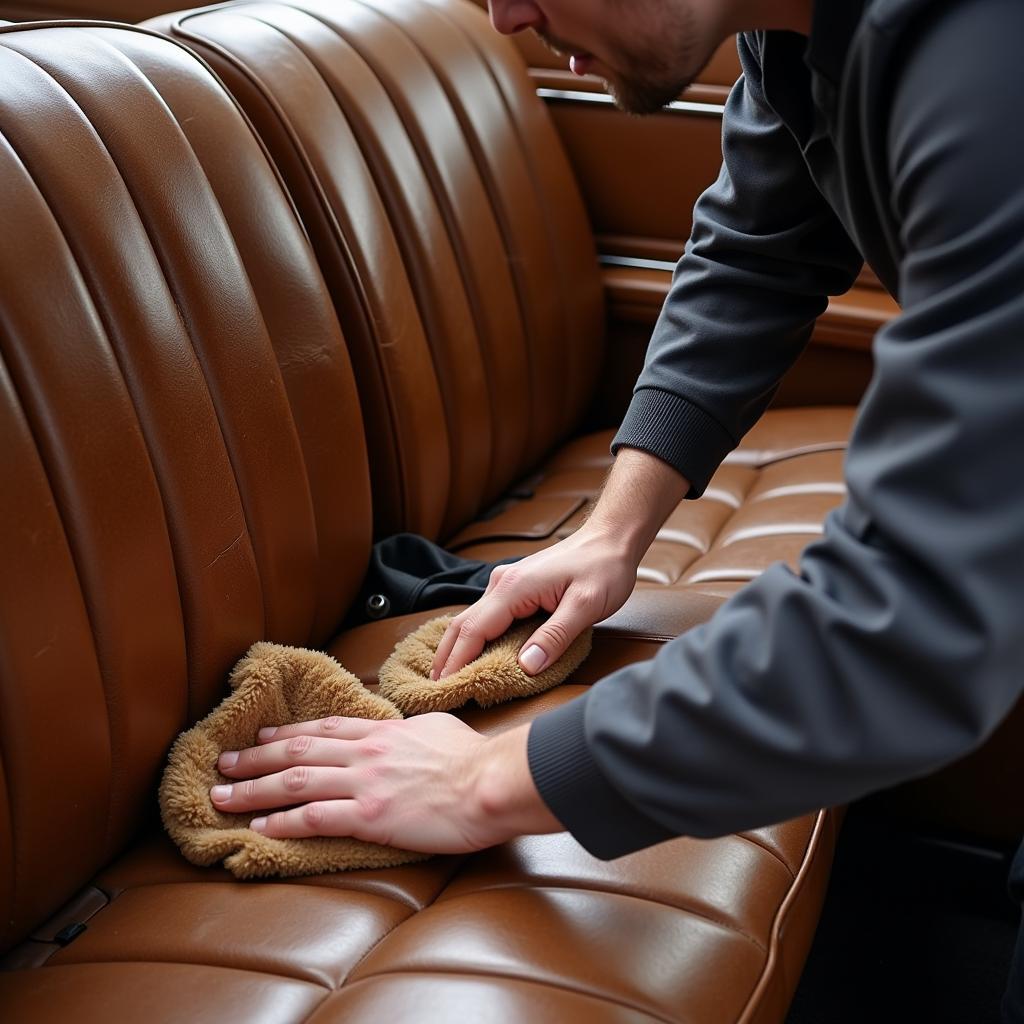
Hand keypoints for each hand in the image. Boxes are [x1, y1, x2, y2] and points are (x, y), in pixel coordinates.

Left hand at [209, 714, 562, 851]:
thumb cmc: (474, 758)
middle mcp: (365, 753)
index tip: (262, 736)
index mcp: (382, 732)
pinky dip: (283, 821)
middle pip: (298, 750)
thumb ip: (412, 730)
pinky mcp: (369, 816)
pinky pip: (314, 817)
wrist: (490, 782)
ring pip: (295, 781)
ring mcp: (364, 783)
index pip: (324, 728)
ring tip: (223, 796)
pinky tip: (260, 826)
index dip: (288, 732)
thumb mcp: (438, 728)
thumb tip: (405, 731)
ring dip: (254, 789)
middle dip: (255, 758)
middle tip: (223, 763)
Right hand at [430, 522, 638, 680]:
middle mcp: (502, 584)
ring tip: (447, 678)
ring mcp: (506, 583)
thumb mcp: (585, 606)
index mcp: (513, 588)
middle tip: (435, 690)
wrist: (611, 538)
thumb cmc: (603, 568)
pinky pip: (486, 615)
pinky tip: (472, 653)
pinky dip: (473, 637)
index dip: (457, 663)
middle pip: (462, 625)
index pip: (473, 631)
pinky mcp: (515, 586)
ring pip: (471, 619)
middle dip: (446, 658)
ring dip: (457, 648)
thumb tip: (526, 666)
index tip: (445, 689)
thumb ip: (555, 637)